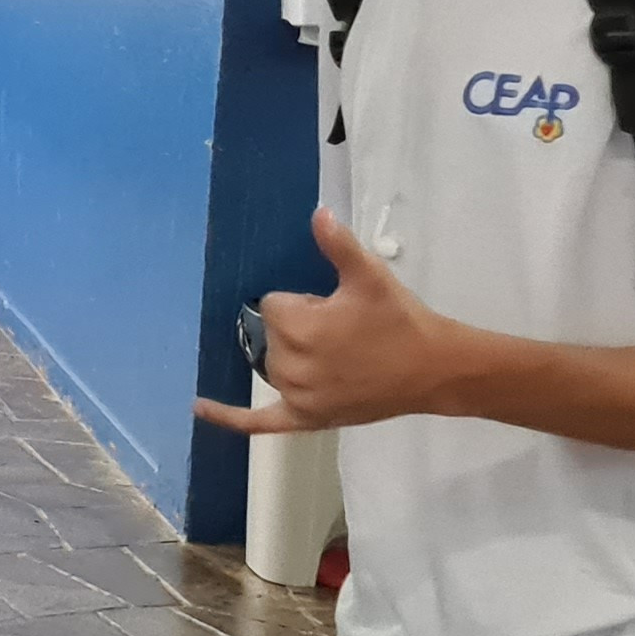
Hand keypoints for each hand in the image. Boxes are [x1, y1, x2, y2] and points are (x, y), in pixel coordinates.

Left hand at [192, 211, 467, 434]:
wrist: (435, 369)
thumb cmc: (400, 319)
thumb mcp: (369, 276)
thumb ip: (338, 245)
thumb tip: (317, 213)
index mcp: (299, 328)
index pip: (273, 305)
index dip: (304, 303)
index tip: (335, 308)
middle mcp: (290, 365)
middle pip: (271, 337)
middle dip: (300, 329)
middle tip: (345, 333)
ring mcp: (297, 396)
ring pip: (271, 367)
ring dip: (290, 358)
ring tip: (336, 355)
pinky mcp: (307, 418)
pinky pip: (259, 422)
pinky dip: (230, 417)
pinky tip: (199, 407)